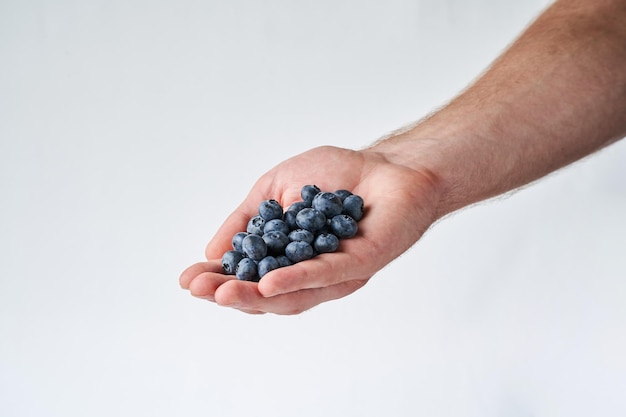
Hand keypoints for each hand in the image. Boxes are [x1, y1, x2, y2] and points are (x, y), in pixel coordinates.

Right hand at [179, 145, 440, 313]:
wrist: (386, 164)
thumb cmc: (335, 174)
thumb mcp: (274, 189)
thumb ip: (245, 219)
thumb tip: (211, 251)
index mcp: (287, 255)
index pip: (247, 273)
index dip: (216, 278)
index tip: (187, 279)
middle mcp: (309, 271)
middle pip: (265, 294)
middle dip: (229, 292)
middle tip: (200, 289)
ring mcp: (334, 273)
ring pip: (291, 294)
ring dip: (254, 295)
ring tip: (223, 291)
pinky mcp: (360, 264)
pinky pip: (325, 276)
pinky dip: (295, 280)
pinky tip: (268, 283)